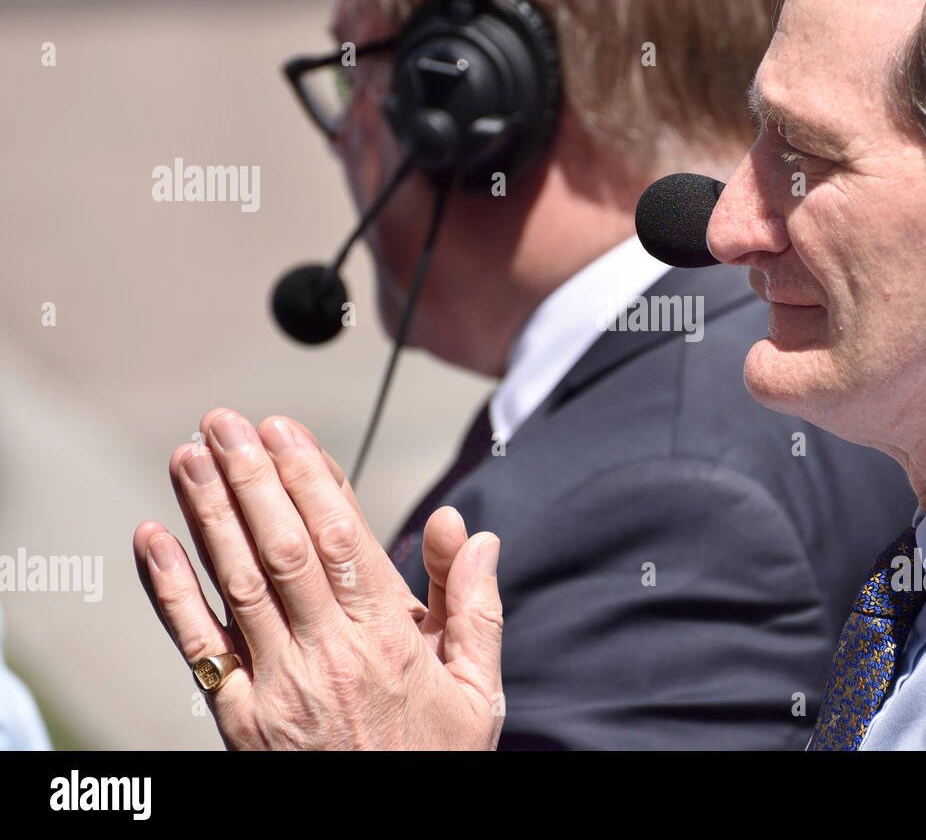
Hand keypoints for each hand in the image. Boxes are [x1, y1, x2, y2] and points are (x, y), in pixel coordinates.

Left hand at [133, 408, 503, 749]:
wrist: (387, 839)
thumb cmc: (433, 762)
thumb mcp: (477, 691)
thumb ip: (476, 608)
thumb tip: (471, 535)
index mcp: (391, 640)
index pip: (344, 539)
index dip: (310, 478)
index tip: (286, 430)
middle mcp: (330, 655)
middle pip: (284, 548)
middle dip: (252, 477)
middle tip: (226, 422)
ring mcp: (278, 687)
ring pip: (236, 584)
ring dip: (210, 514)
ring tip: (189, 456)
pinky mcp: (238, 720)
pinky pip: (196, 645)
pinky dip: (169, 589)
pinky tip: (152, 539)